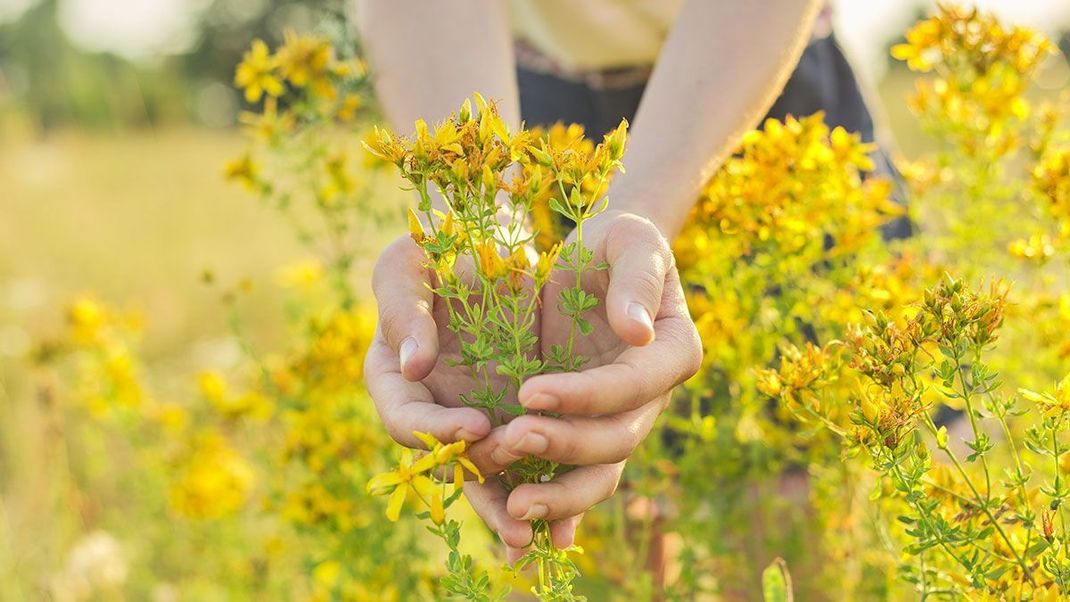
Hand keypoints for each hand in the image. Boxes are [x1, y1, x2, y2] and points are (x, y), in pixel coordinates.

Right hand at [363, 235, 544, 553]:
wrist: (492, 245)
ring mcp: (470, 417)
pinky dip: (541, 488)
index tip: (476, 425)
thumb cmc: (436, 247)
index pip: (403, 418)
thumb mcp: (408, 262)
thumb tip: (412, 367)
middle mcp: (429, 408)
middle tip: (519, 458)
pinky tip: (563, 519)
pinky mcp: (513, 418)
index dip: (435, 430)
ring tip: (532, 525)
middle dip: (479, 469)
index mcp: (392, 377)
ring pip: (485, 473)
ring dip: (506, 502)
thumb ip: (402, 308)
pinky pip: (525, 463)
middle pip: (445, 458)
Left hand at [466, 211, 701, 561]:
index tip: (530, 391)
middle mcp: (651, 398)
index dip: (585, 395)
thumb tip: (638, 332)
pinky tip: (517, 525)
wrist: (595, 260)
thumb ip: (636, 282)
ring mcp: (618, 420)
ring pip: (599, 474)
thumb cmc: (617, 243)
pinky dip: (550, 504)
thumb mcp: (630, 242)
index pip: (631, 386)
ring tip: (514, 508)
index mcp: (672, 353)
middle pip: (617, 440)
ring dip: (559, 494)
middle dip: (566, 446)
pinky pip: (570, 475)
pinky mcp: (583, 429)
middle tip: (511, 440)